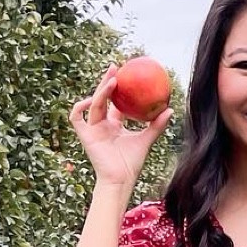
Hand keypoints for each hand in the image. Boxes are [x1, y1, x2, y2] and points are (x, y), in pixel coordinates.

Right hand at [69, 68, 171, 192]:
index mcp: (114, 125)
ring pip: (93, 104)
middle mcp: (102, 124)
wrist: (121, 180)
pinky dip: (80, 107)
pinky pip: (76, 118)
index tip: (126, 73)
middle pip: (103, 98)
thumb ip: (157, 125)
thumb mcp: (146, 140)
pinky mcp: (85, 136)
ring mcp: (93, 129)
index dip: (119, 87)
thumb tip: (170, 108)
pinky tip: (90, 100)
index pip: (115, 102)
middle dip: (107, 81)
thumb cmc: (132, 163)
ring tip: (112, 81)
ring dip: (101, 91)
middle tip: (115, 67)